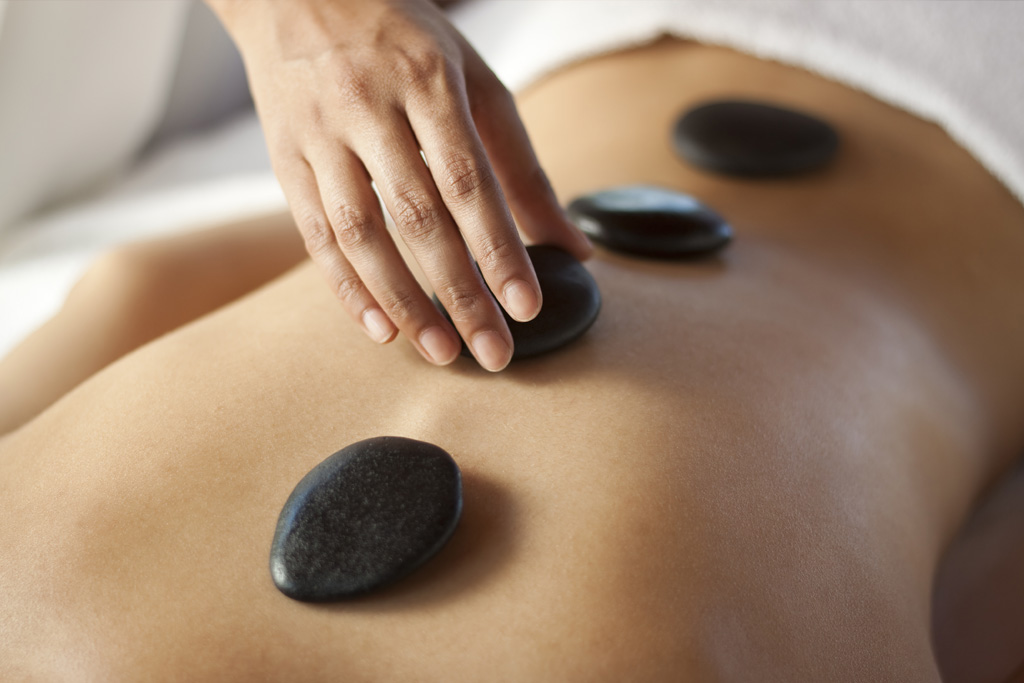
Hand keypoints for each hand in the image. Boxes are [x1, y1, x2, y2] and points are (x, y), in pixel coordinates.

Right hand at [208, 0, 591, 370]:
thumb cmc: (401, 42)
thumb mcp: (473, 82)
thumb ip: (520, 165)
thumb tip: (572, 244)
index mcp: (426, 80)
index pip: (468, 180)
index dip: (499, 248)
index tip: (526, 306)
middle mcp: (369, 106)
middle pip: (418, 217)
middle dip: (460, 292)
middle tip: (493, 351)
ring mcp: (320, 134)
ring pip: (361, 234)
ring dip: (403, 301)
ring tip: (442, 351)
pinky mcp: (285, 159)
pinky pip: (314, 234)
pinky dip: (347, 288)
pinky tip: (381, 329)